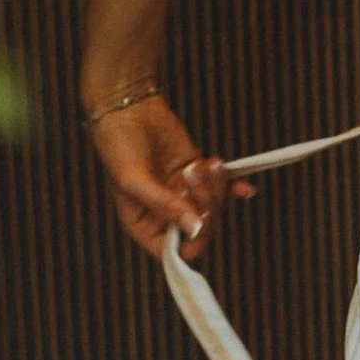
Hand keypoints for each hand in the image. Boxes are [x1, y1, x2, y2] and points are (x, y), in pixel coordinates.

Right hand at [85, 89, 252, 259]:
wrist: (128, 107)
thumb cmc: (118, 144)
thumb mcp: (134, 179)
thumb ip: (164, 206)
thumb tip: (193, 229)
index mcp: (143, 223)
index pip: (174, 252)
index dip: (191, 241)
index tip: (198, 219)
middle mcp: (165, 213)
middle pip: (200, 229)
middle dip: (205, 204)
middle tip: (193, 176)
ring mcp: (183, 194)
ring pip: (214, 207)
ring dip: (215, 187)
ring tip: (202, 164)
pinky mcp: (196, 174)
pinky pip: (222, 189)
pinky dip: (232, 185)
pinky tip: (241, 184)